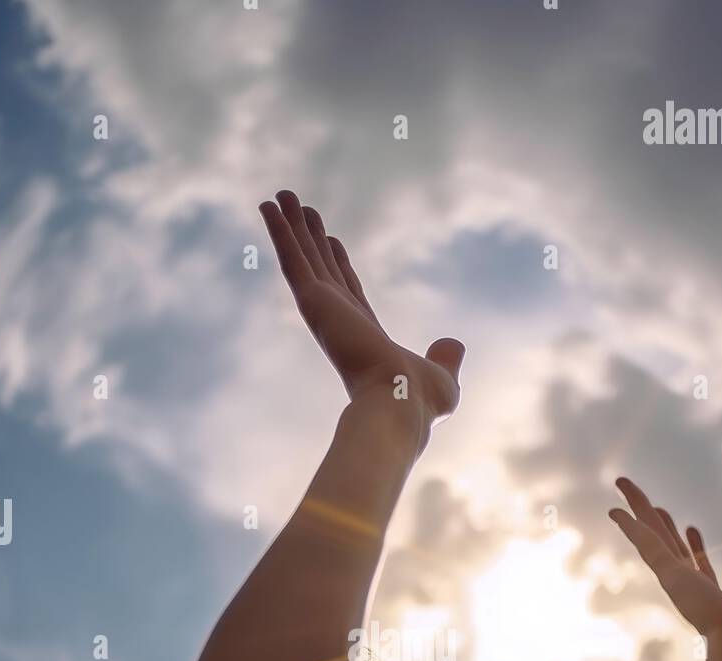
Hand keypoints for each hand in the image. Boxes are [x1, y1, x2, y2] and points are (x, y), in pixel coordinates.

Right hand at [259, 191, 464, 420]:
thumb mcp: (443, 377)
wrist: (400, 403)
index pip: (348, 289)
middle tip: (299, 208)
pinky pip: (293, 260)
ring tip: (279, 196)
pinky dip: (279, 233)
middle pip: (321, 267)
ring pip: (303, 259)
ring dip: (289, 227)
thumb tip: (454, 345)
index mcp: (364, 335)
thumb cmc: (419, 402)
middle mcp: (339, 321)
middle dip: (309, 238)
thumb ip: (445, 357)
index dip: (337, 263)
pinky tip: (268, 206)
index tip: (329, 239)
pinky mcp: (314, 303)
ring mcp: (324, 310)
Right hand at [609, 477, 721, 660]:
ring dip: (637, 509)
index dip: (692, 543)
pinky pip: (648, 544)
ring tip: (623, 486)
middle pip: (665, 540)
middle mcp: (683, 581)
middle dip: (652, 515)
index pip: (694, 560)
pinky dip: (632, 527)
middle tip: (635, 495)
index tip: (689, 527)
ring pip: (652, 534)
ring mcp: (674, 577)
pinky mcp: (669, 574)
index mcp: (701, 592)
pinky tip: (616, 512)